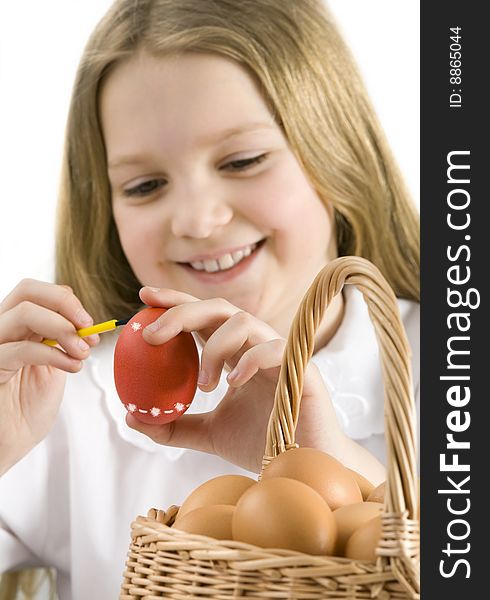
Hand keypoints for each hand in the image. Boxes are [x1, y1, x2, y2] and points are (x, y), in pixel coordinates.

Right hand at [0, 279, 97, 474]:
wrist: (8, 443)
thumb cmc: (27, 408)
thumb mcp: (54, 365)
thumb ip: (65, 341)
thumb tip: (89, 325)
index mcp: (16, 326)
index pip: (37, 292)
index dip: (68, 302)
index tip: (92, 326)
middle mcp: (0, 329)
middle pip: (28, 291)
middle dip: (66, 305)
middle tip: (88, 327)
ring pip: (24, 312)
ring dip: (63, 328)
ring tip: (81, 352)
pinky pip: (20, 348)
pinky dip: (53, 353)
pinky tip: (70, 367)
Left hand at [126, 287, 344, 472]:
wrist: (301, 468)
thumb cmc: (261, 443)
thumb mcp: (208, 433)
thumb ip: (174, 424)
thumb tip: (131, 415)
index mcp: (236, 353)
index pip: (204, 317)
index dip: (175, 302)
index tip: (143, 297)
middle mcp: (256, 345)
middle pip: (219, 308)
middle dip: (182, 312)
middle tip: (151, 335)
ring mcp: (280, 353)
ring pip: (244, 322)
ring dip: (214, 348)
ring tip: (204, 384)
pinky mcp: (302, 368)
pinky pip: (274, 348)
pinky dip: (249, 361)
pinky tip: (233, 383)